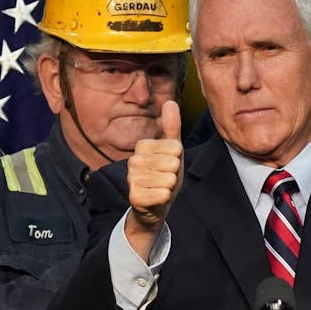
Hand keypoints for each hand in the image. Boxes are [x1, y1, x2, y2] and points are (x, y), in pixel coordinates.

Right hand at [123, 100, 181, 258]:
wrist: (154, 207)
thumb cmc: (163, 176)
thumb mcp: (172, 151)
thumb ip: (172, 128)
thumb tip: (170, 102)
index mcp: (142, 147)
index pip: (175, 147)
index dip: (178, 159)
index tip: (169, 165)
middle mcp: (134, 161)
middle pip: (172, 163)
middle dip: (174, 174)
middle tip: (165, 179)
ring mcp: (132, 179)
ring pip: (168, 179)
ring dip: (170, 187)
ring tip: (161, 189)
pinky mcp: (135, 197)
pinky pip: (163, 195)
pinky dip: (165, 198)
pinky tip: (157, 199)